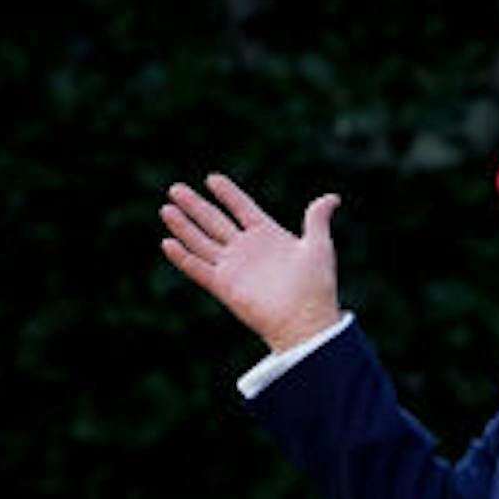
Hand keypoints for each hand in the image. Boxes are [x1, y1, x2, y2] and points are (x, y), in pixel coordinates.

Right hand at [158, 172, 344, 353]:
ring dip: (183, 227)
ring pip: (201, 242)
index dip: (228, 193)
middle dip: (195, 205)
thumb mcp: (319, 246)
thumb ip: (316, 219)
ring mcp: (234, 267)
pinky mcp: (224, 286)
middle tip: (175, 188)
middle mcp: (246, 249)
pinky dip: (182, 257)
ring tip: (165, 209)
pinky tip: (167, 243)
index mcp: (267, 235)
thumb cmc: (316, 285)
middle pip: (214, 221)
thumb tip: (332, 198)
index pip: (242, 208)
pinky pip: (199, 269)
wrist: (307, 320)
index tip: (212, 178)